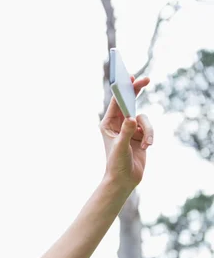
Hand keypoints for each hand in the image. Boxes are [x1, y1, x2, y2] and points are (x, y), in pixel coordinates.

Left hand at [100, 76, 153, 190]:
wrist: (124, 179)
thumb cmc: (116, 163)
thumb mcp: (120, 147)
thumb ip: (126, 132)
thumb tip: (132, 119)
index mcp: (107, 124)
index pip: (116, 103)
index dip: (123, 89)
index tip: (130, 78)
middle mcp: (118, 124)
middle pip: (130, 103)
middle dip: (137, 92)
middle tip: (146, 80)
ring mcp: (130, 129)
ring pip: (144, 119)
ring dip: (148, 130)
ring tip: (146, 144)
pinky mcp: (140, 135)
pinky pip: (149, 128)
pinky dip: (150, 137)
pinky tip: (147, 147)